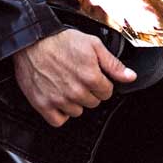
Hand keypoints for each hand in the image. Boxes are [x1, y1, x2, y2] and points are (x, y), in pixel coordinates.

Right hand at [13, 28, 135, 126]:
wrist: (33, 40)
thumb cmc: (61, 41)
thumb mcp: (94, 45)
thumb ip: (113, 64)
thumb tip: (130, 77)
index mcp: (91, 77)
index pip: (107, 92)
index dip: (102, 83)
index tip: (93, 75)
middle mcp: (76, 91)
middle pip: (93, 103)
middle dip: (89, 91)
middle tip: (78, 78)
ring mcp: (59, 100)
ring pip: (77, 112)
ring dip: (75, 102)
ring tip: (67, 85)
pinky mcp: (43, 104)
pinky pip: (58, 121)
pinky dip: (60, 113)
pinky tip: (59, 99)